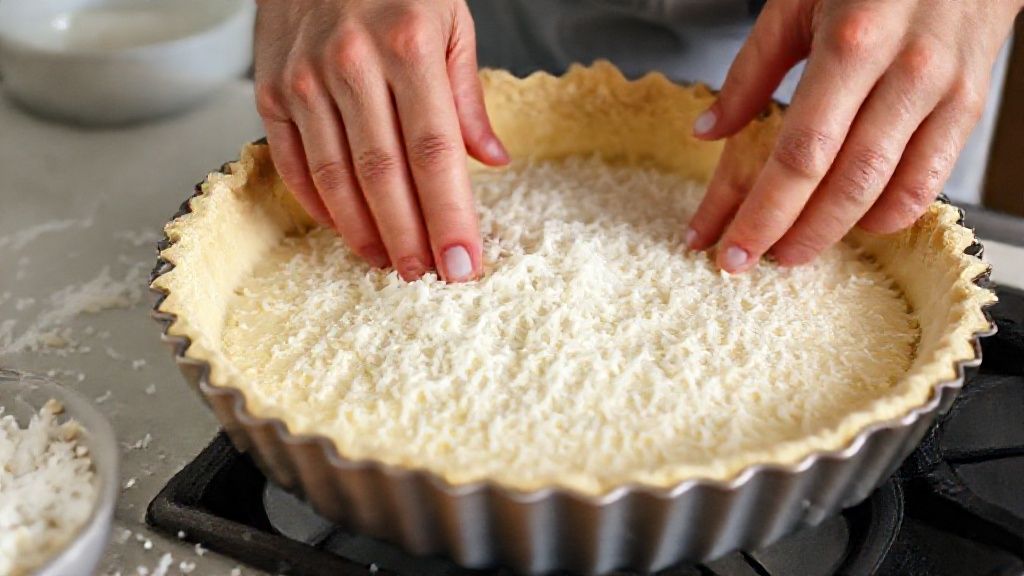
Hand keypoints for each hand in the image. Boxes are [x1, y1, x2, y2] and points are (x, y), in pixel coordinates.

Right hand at [253, 0, 508, 280]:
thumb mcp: (450, 18)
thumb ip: (468, 95)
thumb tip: (491, 160)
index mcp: (409, 45)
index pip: (434, 151)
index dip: (450, 215)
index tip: (466, 264)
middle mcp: (352, 64)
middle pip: (384, 174)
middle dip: (410, 236)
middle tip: (428, 276)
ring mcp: (304, 77)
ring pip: (335, 176)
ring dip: (364, 231)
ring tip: (390, 263)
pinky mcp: (271, 87)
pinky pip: (292, 161)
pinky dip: (320, 204)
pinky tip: (347, 229)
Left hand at [688, 0, 1022, 272]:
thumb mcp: (796, 1)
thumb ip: (750, 70)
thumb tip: (708, 131)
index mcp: (852, 43)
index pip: (800, 154)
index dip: (762, 212)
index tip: (727, 246)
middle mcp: (904, 72)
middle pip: (842, 183)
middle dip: (789, 235)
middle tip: (747, 261)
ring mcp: (943, 93)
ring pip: (887, 191)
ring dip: (833, 233)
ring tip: (790, 250)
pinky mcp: (968, 106)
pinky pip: (930, 182)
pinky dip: (888, 214)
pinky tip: (852, 224)